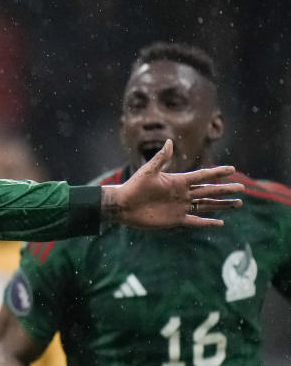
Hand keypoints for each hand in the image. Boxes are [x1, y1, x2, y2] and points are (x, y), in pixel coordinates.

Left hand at [104, 140, 242, 227]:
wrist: (122, 206)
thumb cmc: (133, 187)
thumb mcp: (147, 172)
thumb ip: (160, 159)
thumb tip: (169, 142)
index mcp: (178, 181)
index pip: (202, 176)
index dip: (217, 173)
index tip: (232, 169)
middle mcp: (182, 194)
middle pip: (209, 191)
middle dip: (226, 190)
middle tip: (242, 189)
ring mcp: (180, 207)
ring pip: (206, 205)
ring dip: (222, 205)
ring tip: (238, 204)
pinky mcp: (175, 220)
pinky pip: (195, 221)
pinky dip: (207, 222)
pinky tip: (220, 223)